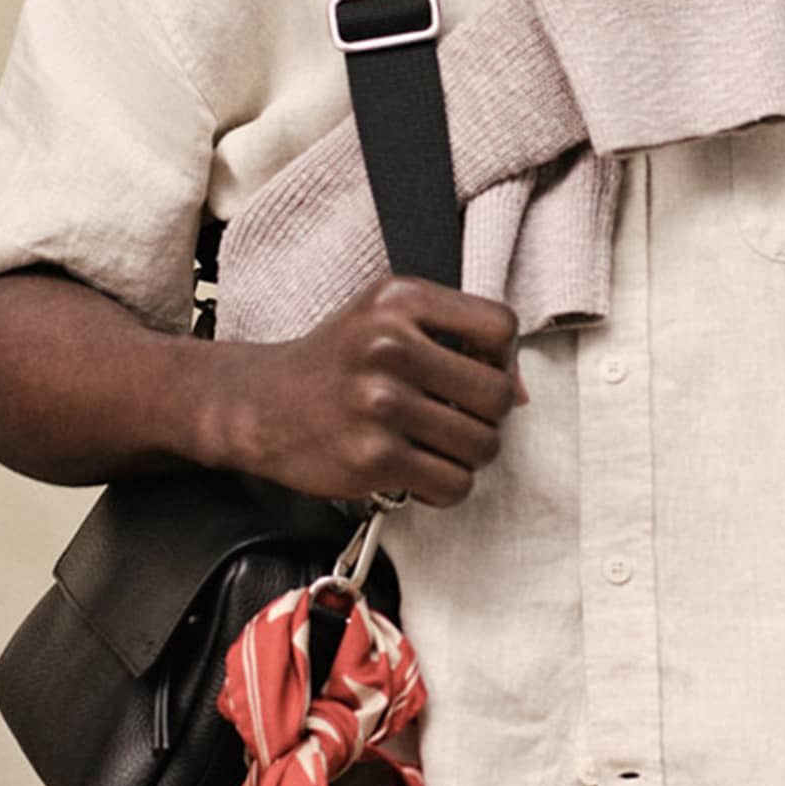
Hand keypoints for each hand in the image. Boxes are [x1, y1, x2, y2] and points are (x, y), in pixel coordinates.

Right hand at [189, 271, 528, 508]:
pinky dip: (444, 486)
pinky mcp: (373, 457)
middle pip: (499, 393)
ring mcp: (381, 404)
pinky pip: (452, 484)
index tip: (475, 372)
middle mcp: (390, 346)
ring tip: (435, 445)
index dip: (501, 356)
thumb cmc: (336, 360)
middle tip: (457, 417)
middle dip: (487, 415)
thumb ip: (458, 338)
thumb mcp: (388, 319)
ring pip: (483, 445)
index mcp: (400, 299)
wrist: (260, 403)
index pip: (501, 326)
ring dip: (467, 454)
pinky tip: (418, 471)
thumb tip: (524, 393)